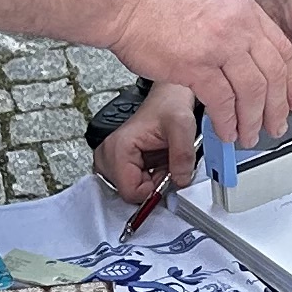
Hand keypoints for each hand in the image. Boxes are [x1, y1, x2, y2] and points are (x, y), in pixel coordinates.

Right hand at [92, 85, 198, 206]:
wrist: (167, 98)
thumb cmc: (170, 107)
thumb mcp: (183, 127)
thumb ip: (183, 156)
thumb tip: (180, 181)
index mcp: (118, 147)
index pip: (129, 192)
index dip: (153, 190)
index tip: (165, 175)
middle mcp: (108, 154)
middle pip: (128, 193)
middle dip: (151, 185)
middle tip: (163, 165)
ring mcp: (109, 159)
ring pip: (130, 190)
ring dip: (149, 182)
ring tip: (158, 161)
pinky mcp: (115, 162)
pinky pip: (131, 183)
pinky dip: (146, 179)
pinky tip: (153, 162)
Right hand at [107, 0, 291, 156]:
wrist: (126, 3)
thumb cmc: (157, 5)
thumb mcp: (211, 4)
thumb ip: (234, 29)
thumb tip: (246, 63)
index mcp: (244, 9)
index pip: (282, 50)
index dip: (291, 81)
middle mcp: (238, 24)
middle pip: (273, 74)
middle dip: (277, 108)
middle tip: (275, 126)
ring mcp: (219, 44)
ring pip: (252, 92)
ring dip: (252, 121)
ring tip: (247, 136)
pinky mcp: (196, 65)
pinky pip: (223, 102)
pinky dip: (226, 122)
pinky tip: (225, 131)